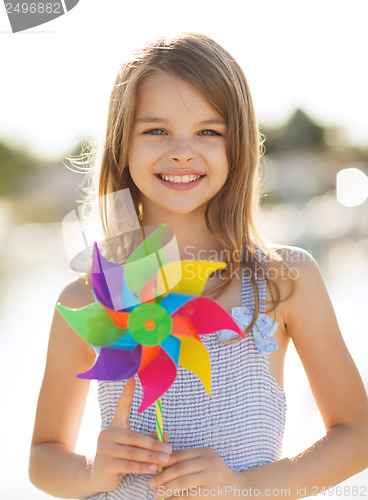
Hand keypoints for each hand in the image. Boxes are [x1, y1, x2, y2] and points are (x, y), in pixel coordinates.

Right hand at [88, 378, 171, 492]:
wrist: (95, 476)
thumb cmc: (118, 456)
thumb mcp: (131, 445)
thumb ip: (147, 439)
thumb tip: (167, 436)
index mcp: (115, 425)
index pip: (122, 406)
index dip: (127, 393)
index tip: (133, 378)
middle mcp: (107, 434)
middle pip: (134, 437)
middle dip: (154, 444)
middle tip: (169, 449)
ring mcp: (104, 450)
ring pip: (132, 453)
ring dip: (151, 457)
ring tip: (165, 460)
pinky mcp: (104, 465)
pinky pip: (127, 466)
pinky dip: (142, 467)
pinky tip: (153, 469)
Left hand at [148, 447, 241, 498]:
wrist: (240, 490)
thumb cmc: (216, 477)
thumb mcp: (205, 463)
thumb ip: (188, 462)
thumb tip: (161, 464)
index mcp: (206, 452)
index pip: (180, 454)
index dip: (164, 461)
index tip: (152, 467)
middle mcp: (210, 462)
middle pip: (180, 468)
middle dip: (162, 476)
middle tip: (151, 483)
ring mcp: (212, 477)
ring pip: (183, 482)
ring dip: (166, 488)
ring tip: (157, 493)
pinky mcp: (212, 492)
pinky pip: (189, 496)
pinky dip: (176, 498)